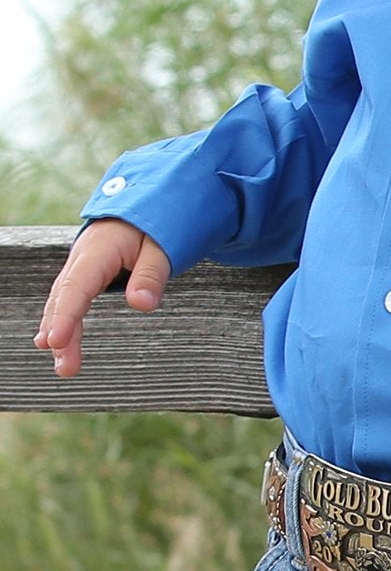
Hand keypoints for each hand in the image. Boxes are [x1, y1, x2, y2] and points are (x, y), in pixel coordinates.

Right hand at [34, 219, 170, 377]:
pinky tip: (51, 342)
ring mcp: (79, 267)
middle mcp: (80, 260)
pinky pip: (67, 298)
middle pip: (66, 299)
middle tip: (66, 368)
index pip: (77, 287)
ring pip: (62, 301)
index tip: (57, 341)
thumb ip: (150, 274)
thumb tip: (142, 305)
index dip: (66, 315)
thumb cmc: (152, 223)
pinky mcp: (83, 274)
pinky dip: (59, 319)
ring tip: (61, 363)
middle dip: (62, 333)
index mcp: (97, 251)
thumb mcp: (160, 244)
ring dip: (58, 331)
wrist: (140, 203)